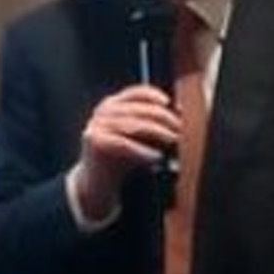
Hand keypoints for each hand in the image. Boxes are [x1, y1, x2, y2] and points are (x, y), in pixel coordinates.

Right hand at [72, 84, 179, 221]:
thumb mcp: (138, 136)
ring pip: (133, 125)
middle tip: (179, 128)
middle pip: (138, 109)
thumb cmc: (123, 157)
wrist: (99, 181)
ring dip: (157, 132)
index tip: (170, 103)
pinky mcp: (94, 140)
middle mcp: (102, 111)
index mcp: (112, 104)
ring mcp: (97, 125)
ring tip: (173, 140)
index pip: (134, 93)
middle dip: (162, 118)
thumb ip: (152, 123)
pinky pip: (124, 143)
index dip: (153, 95)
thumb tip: (178, 111)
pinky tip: (157, 156)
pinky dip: (143, 150)